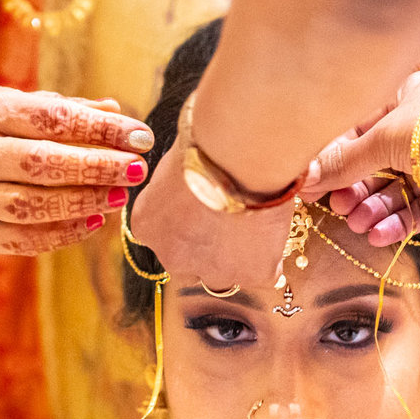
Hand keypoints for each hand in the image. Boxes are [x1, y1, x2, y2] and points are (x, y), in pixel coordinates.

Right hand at [0, 87, 153, 256]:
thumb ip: (66, 110)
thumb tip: (115, 111)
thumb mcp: (19, 110)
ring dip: (84, 201)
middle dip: (97, 166)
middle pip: (42, 162)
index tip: (141, 136)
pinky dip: (65, 232)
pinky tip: (95, 222)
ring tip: (120, 196)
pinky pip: (28, 239)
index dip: (100, 128)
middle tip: (137, 169)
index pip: (51, 118)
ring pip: (34, 204)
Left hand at [124, 146, 302, 294]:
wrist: (239, 153)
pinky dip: (269, 257)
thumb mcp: (175, 165)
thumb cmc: (206, 143)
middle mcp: (172, 257)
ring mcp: (213, 271)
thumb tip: (194, 185)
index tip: (208, 210)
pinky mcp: (251, 274)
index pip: (166, 239)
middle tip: (234, 217)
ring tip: (255, 222)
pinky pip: (263, 274)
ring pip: (227, 274)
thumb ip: (176, 188)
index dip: (191, 226)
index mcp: (147, 226)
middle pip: (192, 265)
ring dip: (238, 256)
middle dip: (211, 248)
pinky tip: (271, 229)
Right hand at [294, 0, 419, 246]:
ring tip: (356, 222)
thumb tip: (304, 179)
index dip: (334, 158)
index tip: (311, 183)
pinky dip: (395, 224)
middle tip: (336, 207)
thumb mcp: (385, 137)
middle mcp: (417, 133)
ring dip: (372, 209)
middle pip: (372, 166)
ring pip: (392, 193)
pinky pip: (415, 213)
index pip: (357, 132)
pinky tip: (377, 234)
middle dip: (353, 188)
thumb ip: (346, 161)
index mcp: (402, 101)